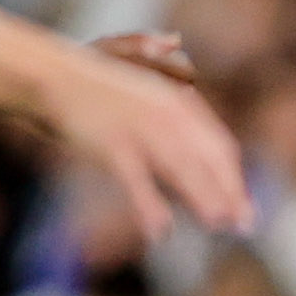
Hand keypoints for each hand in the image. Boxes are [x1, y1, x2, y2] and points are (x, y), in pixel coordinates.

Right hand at [42, 36, 251, 238]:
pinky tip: (161, 231)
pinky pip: (138, 182)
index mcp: (177, 102)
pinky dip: (150, 208)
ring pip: (182, 169)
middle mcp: (167, 114)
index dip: (233, 179)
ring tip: (219, 225)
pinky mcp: (113, 146)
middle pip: (209, 159)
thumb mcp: (139, 80)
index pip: (218, 145)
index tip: (243, 206)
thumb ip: (172, 99)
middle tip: (244, 226)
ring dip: (204, 199)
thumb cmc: (93, 82)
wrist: (50, 75)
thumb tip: (183, 64)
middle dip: (230, 194)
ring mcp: (141, 129)